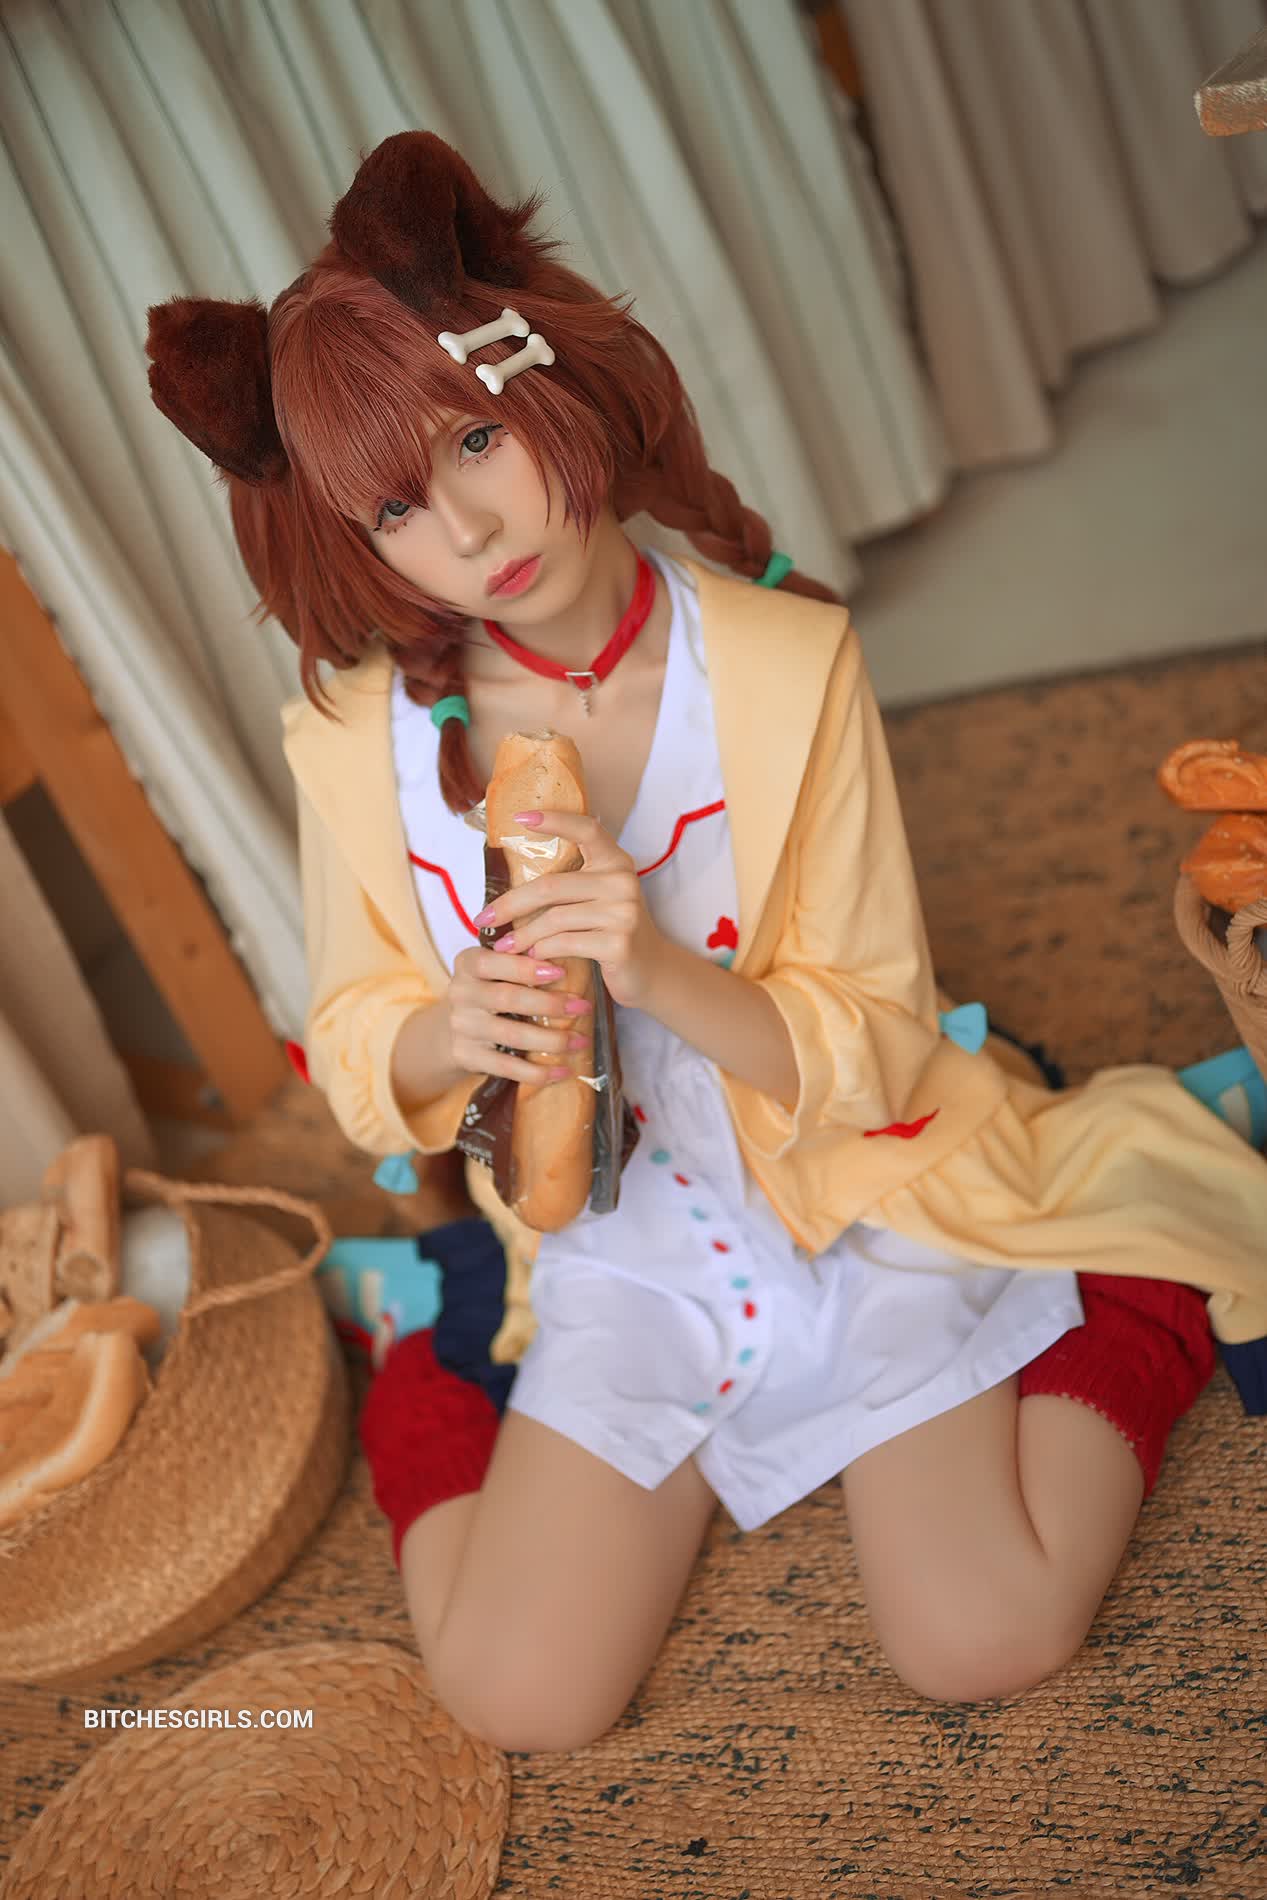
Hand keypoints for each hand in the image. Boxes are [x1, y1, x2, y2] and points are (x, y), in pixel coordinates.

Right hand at [447, 943, 593, 1085]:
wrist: (457, 1026)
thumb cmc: (491, 988)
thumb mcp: (497, 968)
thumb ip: (522, 959)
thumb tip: (573, 953)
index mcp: (468, 963)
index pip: (493, 962)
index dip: (527, 968)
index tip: (562, 972)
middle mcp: (460, 993)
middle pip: (508, 998)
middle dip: (550, 1004)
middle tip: (583, 1007)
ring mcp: (461, 1026)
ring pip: (512, 1035)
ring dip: (552, 1040)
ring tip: (580, 1041)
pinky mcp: (465, 1055)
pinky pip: (507, 1066)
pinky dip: (538, 1072)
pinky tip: (563, 1071)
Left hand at [473, 809, 665, 1008]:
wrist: (651, 970)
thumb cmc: (613, 931)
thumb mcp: (599, 898)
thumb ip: (571, 883)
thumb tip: (511, 883)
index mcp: (616, 861)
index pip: (586, 829)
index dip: (555, 820)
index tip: (520, 817)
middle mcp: (623, 881)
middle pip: (552, 886)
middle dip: (511, 904)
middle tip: (484, 918)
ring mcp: (624, 912)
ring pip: (554, 919)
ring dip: (523, 936)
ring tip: (505, 947)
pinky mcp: (620, 944)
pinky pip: (565, 943)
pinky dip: (542, 951)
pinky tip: (532, 958)